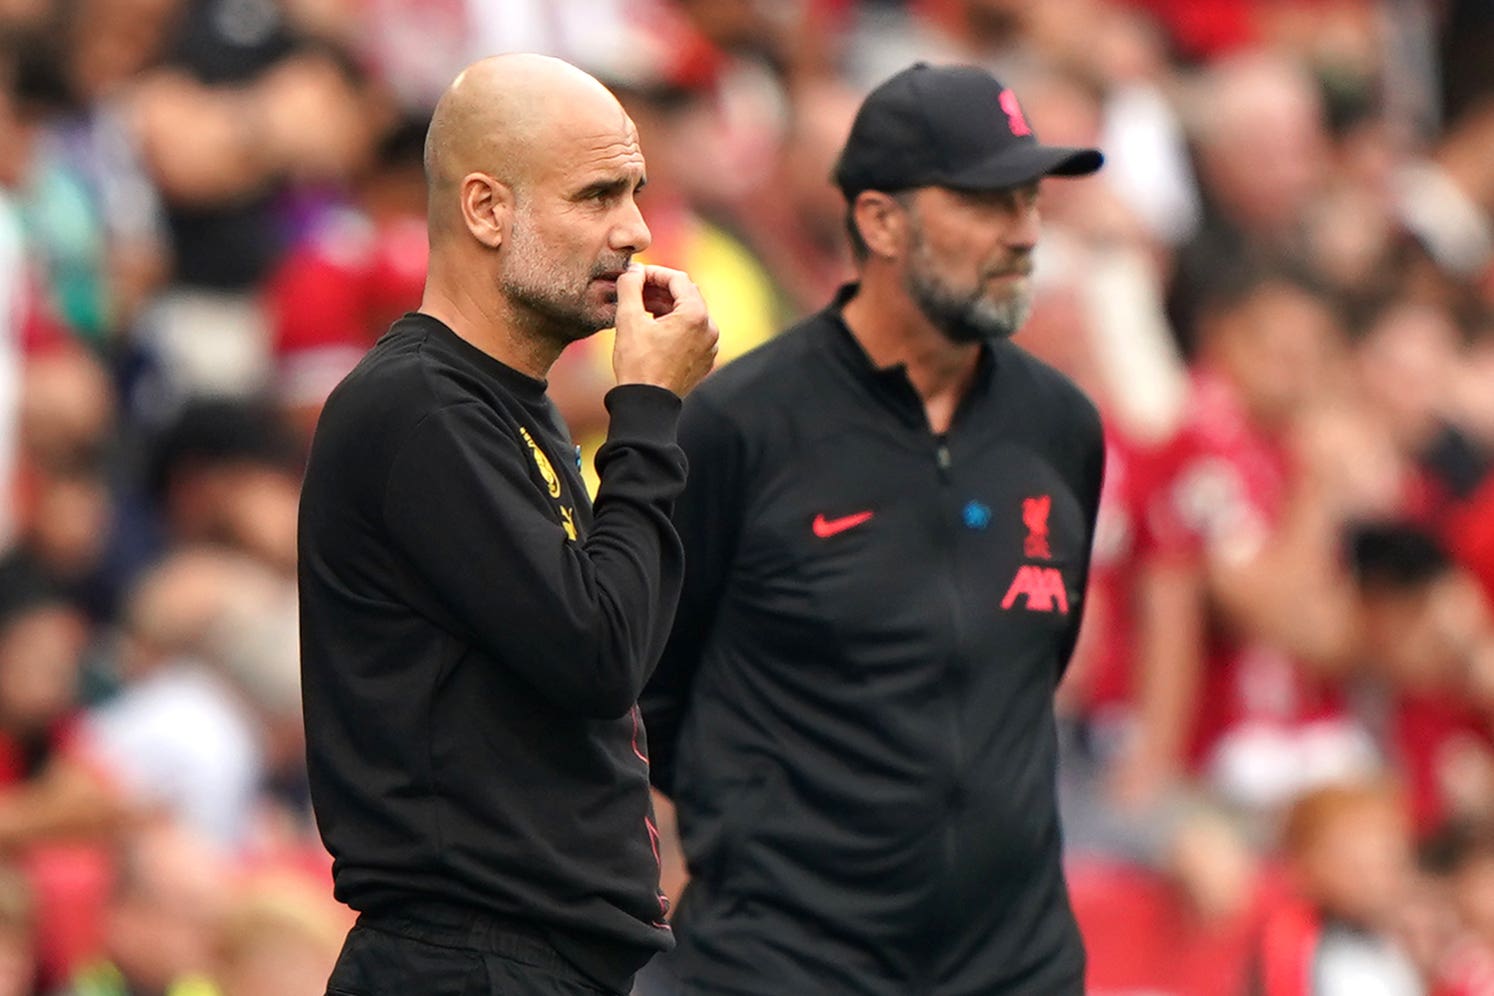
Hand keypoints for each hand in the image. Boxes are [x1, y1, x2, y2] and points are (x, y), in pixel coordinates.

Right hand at [612, 264, 718, 396]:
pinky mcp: (705, 359)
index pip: (678, 279)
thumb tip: (633, 271)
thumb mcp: (628, 320)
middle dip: (661, 290)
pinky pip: (693, 333)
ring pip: (690, 314)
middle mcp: (710, 328)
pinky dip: (675, 325)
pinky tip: (654, 329)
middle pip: (686, 295)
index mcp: (696, 315)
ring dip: (667, 307)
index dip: (654, 273)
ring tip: (642, 309)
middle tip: (637, 291)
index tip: (636, 276)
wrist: (647, 404)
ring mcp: (710, 346)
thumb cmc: (638, 364)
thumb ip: (630, 287)